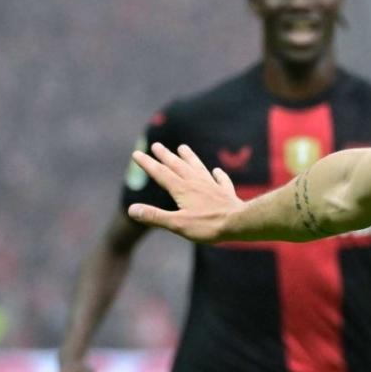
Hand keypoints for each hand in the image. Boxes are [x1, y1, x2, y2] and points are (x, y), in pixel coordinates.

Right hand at [127, 143, 242, 242]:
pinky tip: (217, 171)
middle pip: (178, 166)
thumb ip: (155, 216)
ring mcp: (212, 186)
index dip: (148, 164)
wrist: (239, 223)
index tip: (137, 153)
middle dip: (165, 156)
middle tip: (156, 145)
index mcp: (182, 189)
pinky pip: (221, 180)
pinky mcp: (226, 193)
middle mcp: (196, 183)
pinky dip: (218, 174)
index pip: (161, 174)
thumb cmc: (207, 226)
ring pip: (198, 168)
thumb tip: (131, 209)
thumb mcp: (177, 224)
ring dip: (189, 158)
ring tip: (183, 147)